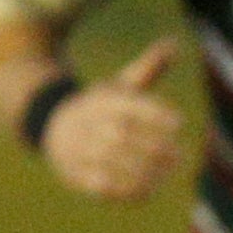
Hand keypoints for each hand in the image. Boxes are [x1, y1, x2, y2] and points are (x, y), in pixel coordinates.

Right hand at [43, 38, 188, 201]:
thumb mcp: (119, 83)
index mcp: (101, 100)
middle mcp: (88, 124)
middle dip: (154, 145)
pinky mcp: (75, 174)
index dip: (155, 113)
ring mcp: (79, 149)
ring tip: (171, 172)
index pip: (128, 105)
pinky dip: (126, 190)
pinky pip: (100, 185)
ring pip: (111, 161)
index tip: (179, 122)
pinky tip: (151, 190)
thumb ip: (148, 67)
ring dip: (145, 170)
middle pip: (121, 135)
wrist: (52, 124)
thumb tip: (174, 42)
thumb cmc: (100, 104)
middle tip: (181, 153)